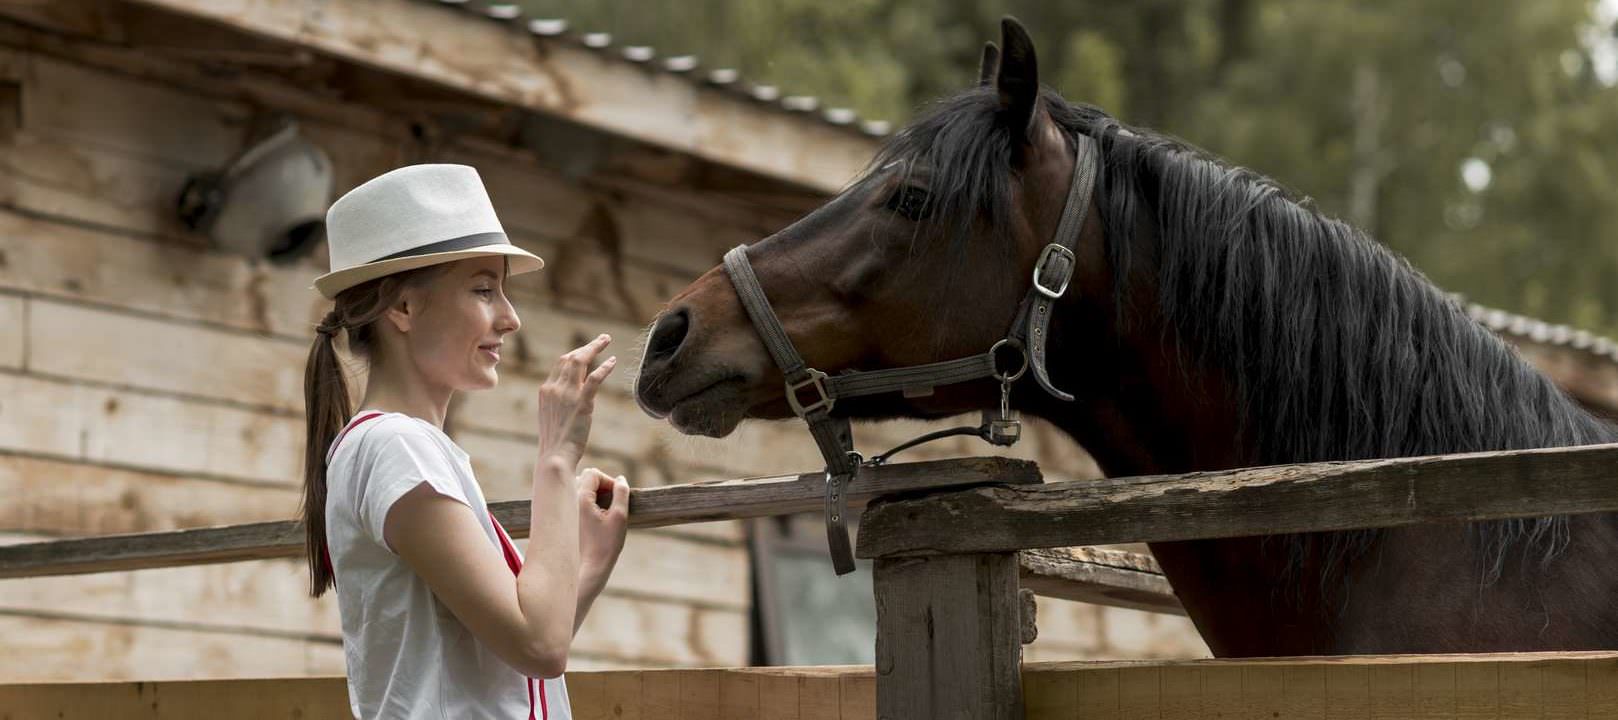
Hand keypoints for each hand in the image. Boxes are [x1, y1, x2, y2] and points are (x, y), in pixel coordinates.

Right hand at [536, 334, 615, 472]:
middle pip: (570, 357)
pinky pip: (595, 378)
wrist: (555, 456)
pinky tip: (613, 360)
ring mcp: (567, 394)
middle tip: (602, 339)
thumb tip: (572, 396)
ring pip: (580, 361)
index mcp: (546, 390)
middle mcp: (554, 388)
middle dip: (587, 346)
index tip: (588, 350)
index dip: (576, 353)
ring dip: (595, 348)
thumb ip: (559, 402)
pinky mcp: (581, 402)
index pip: (560, 363)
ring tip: (607, 340)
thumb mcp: (552, 416)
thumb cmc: (556, 442)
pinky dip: (604, 367)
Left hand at [576, 467, 629, 589]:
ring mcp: (563, 511)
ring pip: (579, 491)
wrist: (587, 571)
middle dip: (600, 487)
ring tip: (604, 513)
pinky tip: (594, 522)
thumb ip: (621, 494)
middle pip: (584, 479)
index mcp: (580, 498)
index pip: (593, 473)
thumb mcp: (619, 517)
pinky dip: (585, 505)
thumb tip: (620, 479)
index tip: (617, 496)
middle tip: (612, 504)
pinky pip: (574, 503)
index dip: (609, 481)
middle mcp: (567, 501)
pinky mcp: (564, 521)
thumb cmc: (604, 546)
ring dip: (593, 496)